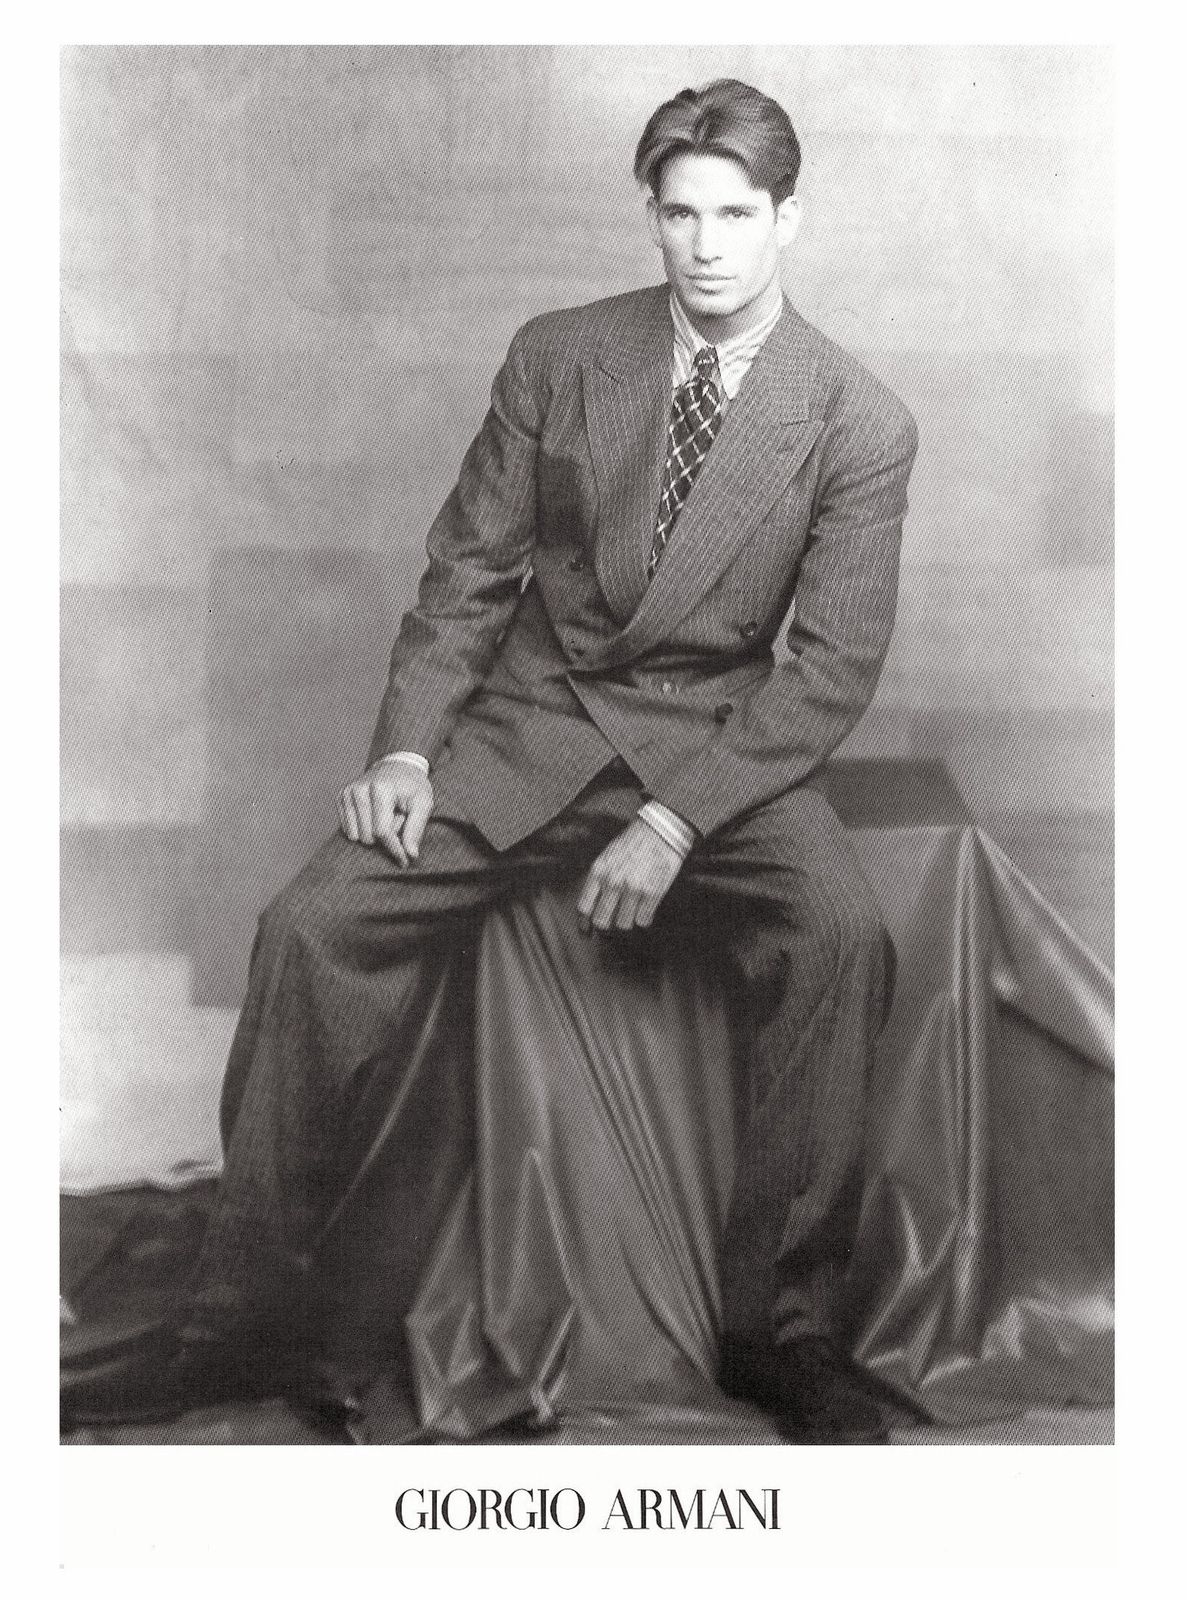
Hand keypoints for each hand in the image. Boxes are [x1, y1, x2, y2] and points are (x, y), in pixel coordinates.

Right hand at [338, 760, 434, 865]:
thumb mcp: (423, 804)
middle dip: (385, 836)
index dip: (394, 849)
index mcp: (380, 789)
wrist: (398, 765)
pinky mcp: (341, 798)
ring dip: (374, 833)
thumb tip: (410, 854)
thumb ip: (416, 829)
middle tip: (397, 820)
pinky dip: (363, 828)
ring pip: (356, 836)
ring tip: (386, 817)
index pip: (382, 831)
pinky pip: (348, 830)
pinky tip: (374, 816)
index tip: (404, 861)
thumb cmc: (412, 787)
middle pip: (368, 836)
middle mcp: (359, 790)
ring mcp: (347, 793)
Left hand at [576, 818, 684, 934]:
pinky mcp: (652, 893)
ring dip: (627, 921)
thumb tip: (592, 904)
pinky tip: (645, 910)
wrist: (662, 829)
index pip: (584, 907)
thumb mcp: (608, 855)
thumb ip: (599, 877)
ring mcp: (633, 889)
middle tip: (612, 922)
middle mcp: (613, 881)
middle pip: (602, 921)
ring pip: (623, 924)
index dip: (584, 922)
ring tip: (631, 913)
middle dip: (606, 925)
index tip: (587, 930)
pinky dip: (644, 919)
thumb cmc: (634, 841)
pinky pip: (643, 920)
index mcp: (599, 871)